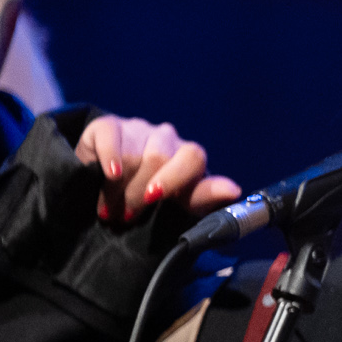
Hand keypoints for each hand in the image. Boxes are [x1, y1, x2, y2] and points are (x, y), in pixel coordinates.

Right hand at [74, 116, 241, 223]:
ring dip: (121, 188)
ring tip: (109, 210)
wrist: (107, 177)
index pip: (193, 159)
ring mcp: (139, 130)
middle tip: (128, 217)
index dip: (178, 178)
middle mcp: (167, 140)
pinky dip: (110, 157)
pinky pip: (112, 136)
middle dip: (141, 193)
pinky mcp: (110, 125)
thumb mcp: (178, 204)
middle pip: (158, 158)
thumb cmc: (150, 196)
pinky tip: (109, 174)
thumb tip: (234, 190)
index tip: (162, 195)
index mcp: (189, 160)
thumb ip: (204, 198)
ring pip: (134, 154)